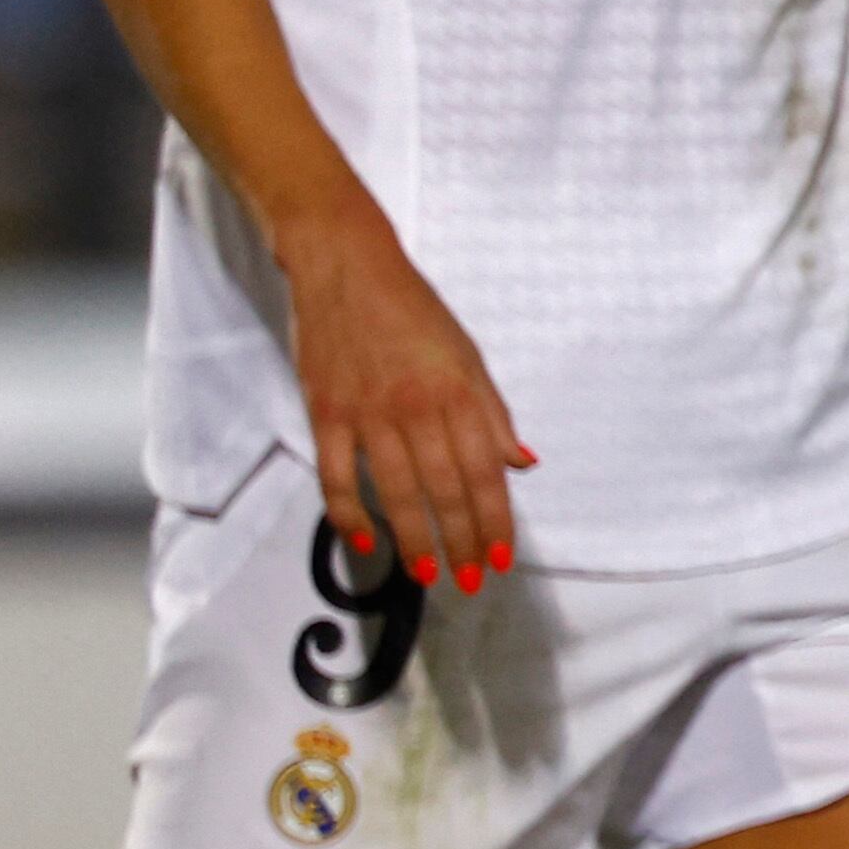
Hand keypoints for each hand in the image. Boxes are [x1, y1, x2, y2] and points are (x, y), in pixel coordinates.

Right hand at [276, 198, 529, 592]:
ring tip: (428, 573)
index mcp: (457, 392)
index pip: (484, 470)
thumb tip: (522, 462)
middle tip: (471, 580)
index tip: (502, 555)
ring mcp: (367, 413)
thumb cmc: (415, 311)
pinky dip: (349, 514)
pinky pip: (337, 477)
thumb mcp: (468, 354)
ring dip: (414, 538)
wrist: (347, 268)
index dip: (495, 517)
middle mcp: (416, 407)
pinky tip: (365, 543)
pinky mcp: (325, 414)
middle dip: (462, 540)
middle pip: (444, 488)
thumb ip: (492, 412)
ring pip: (396, 491)